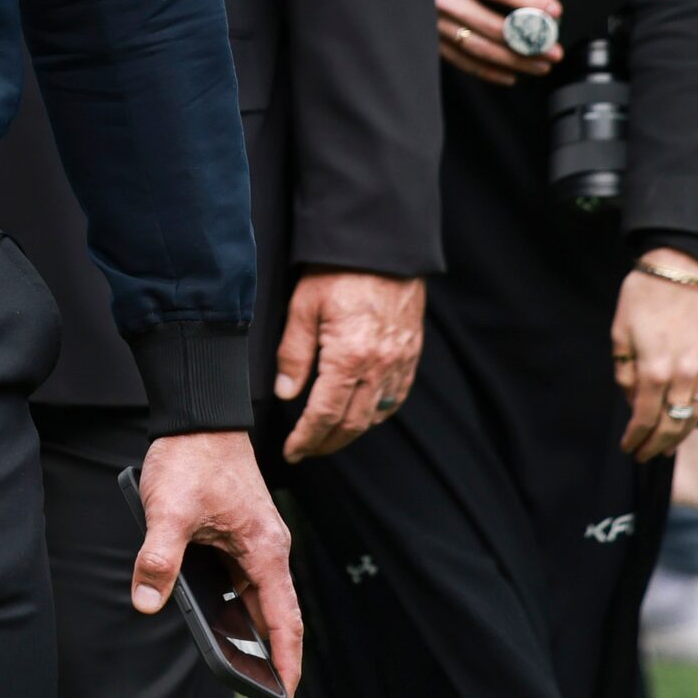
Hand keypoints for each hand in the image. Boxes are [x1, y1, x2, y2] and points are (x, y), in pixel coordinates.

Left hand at [130, 430, 303, 693]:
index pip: (285, 620)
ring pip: (257, 596)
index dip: (286, 660)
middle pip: (275, 614)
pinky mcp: (240, 531)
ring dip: (251, 627)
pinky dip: (236, 601)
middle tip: (257, 686)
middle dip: (269, 652)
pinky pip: (243, 577)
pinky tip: (218, 614)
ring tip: (240, 663)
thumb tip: (147, 601)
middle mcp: (268, 548)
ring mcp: (255, 540)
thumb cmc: (193, 457)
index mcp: (264, 550)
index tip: (285, 693)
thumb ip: (158, 560)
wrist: (198, 416)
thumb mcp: (169, 511)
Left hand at [275, 270, 425, 462]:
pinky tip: (362, 413)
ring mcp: (400, 362)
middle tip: (306, 450)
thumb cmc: (338, 270)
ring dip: (351, 431)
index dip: (306, 439)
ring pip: (377, 414)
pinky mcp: (411, 353)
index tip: (291, 451)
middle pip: (353, 423)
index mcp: (349, 357)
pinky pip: (397, 396)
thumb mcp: (303, 306)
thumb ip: (294, 354)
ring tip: (328, 436)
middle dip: (327, 443)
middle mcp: (380, 366)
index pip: (325, 415)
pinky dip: (377, 412)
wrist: (382, 245)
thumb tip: (286, 393)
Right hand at [432, 0, 560, 83]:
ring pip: (482, 49)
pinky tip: (511, 74)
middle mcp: (444, 0)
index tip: (555, 11)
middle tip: (555, 48)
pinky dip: (489, 71)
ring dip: (515, 61)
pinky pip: (463, 60)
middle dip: (531, 41)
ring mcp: (436, 23)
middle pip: (495, 28)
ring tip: (541, 65)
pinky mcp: (431, 38)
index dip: (531, 1)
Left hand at [612, 248, 697, 461]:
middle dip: (657, 445)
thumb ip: (624, 371)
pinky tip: (693, 418)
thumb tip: (632, 399)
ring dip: (682, 434)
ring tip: (668, 444)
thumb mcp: (619, 332)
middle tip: (646, 455)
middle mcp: (683, 375)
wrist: (681, 268)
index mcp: (654, 370)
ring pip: (697, 414)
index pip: (644, 418)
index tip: (629, 448)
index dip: (635, 438)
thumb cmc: (643, 296)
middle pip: (673, 425)